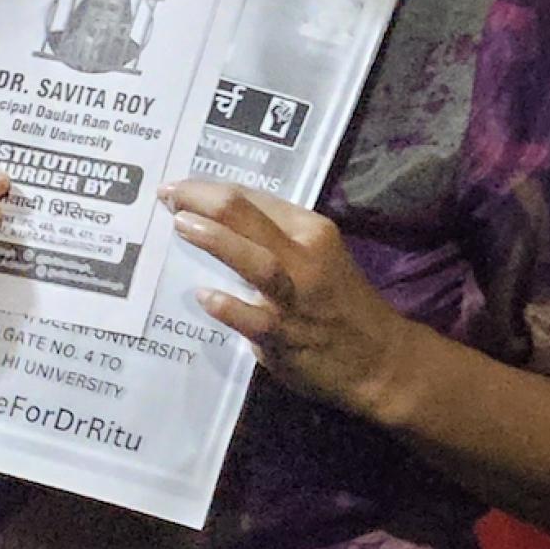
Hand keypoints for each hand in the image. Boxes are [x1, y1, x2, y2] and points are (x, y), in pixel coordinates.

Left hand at [170, 180, 424, 420]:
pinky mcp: (288, 335)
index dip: (210, 188)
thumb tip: (216, 220)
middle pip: (247, 215)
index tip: (177, 188)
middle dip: (201, 200)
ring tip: (180, 225)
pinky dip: (229, 307)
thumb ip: (273, 238)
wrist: (382, 360)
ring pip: (255, 260)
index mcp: (310, 229)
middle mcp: (304, 255)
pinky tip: (204, 298)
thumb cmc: (340, 303)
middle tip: (167, 195)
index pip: (252, 197)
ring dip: (216, 240)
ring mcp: (296, 297)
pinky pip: (255, 319)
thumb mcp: (315, 256)